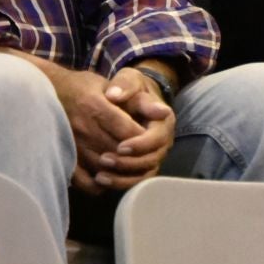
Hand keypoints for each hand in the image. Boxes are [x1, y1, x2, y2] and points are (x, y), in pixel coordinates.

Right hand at [5, 51, 159, 193]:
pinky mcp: (64, 157)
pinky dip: (99, 185)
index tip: (149, 139)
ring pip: (103, 167)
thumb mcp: (109, 83)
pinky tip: (107, 177)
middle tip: (143, 155)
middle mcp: (82, 127)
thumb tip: (165, 112)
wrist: (48, 91)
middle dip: (134, 156)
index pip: (127, 131)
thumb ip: (138, 99)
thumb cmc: (83, 86)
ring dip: (120, 171)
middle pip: (117, 152)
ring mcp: (72, 144)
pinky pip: (83, 180)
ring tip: (129, 166)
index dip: (142, 140)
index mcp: (94, 106)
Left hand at [95, 67, 175, 189]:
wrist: (130, 98)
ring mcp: (154, 155)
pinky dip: (120, 183)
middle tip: (105, 160)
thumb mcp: (129, 79)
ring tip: (100, 176)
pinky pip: (135, 181)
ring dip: (122, 178)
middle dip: (128, 163)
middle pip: (151, 160)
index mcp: (164, 120)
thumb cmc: (130, 89)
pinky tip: (100, 181)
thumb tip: (114, 95)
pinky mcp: (142, 166)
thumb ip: (124, 86)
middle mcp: (163, 141)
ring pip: (143, 174)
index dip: (140, 145)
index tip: (120, 146)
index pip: (156, 138)